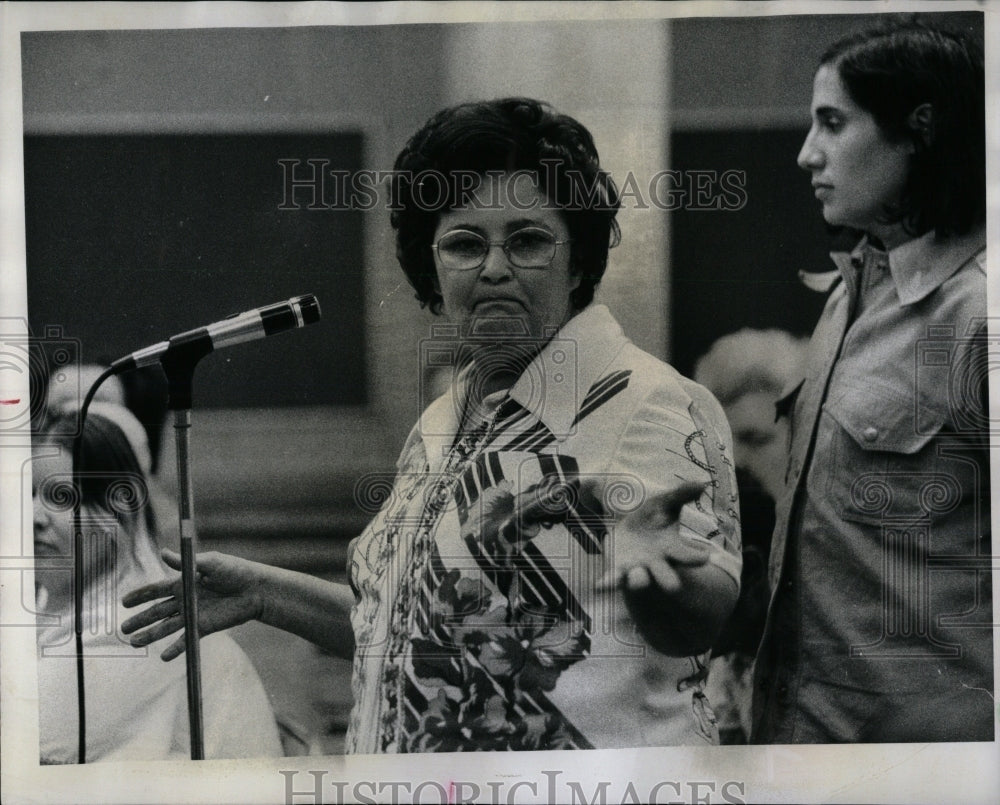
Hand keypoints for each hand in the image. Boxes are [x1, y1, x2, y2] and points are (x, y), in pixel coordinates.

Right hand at [122, 549, 264, 660]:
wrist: (255, 589)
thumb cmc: (235, 571)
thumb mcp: (210, 563)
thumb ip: (185, 563)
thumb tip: (163, 553)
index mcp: (183, 582)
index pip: (156, 590)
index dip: (140, 596)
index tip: (123, 602)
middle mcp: (185, 600)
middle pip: (157, 612)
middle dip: (140, 620)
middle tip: (123, 629)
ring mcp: (193, 615)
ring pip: (167, 627)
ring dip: (151, 635)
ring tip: (134, 642)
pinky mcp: (204, 627)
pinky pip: (186, 639)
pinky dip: (175, 648)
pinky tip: (164, 656)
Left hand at [597, 480, 710, 593]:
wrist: (630, 534)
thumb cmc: (653, 520)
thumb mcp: (666, 504)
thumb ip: (681, 495)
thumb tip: (702, 484)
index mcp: (672, 549)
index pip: (688, 556)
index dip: (697, 557)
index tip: (705, 556)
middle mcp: (657, 563)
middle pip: (666, 577)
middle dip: (668, 581)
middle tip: (673, 587)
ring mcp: (636, 569)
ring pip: (639, 581)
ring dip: (639, 581)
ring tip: (639, 580)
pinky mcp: (617, 570)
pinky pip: (612, 580)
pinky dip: (606, 584)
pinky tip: (598, 587)